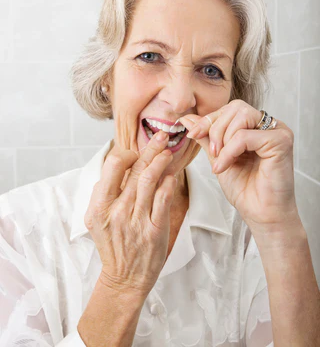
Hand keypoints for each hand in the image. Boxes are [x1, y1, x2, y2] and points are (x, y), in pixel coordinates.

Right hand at [84, 131, 176, 297]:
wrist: (124, 278)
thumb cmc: (112, 245)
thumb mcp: (96, 220)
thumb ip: (103, 193)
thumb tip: (117, 165)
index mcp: (100, 207)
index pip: (113, 166)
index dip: (127, 154)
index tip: (135, 153)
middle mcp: (117, 212)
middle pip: (136, 170)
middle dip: (150, 149)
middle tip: (161, 136)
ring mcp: (137, 221)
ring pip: (150, 181)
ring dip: (161, 162)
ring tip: (167, 152)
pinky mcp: (155, 230)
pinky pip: (164, 199)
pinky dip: (169, 183)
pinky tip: (172, 175)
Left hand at [178, 100, 298, 232]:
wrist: (260, 214)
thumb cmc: (245, 189)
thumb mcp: (218, 157)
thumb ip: (206, 136)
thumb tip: (186, 117)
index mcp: (257, 126)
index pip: (230, 109)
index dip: (209, 120)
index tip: (193, 134)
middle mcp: (270, 125)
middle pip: (236, 107)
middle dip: (216, 128)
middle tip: (212, 152)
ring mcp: (278, 131)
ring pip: (241, 116)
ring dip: (223, 140)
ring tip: (220, 161)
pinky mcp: (281, 142)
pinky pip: (245, 136)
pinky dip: (230, 151)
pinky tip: (225, 167)